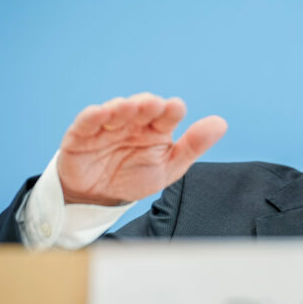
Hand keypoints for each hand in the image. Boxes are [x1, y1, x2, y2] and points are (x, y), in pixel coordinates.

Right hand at [58, 93, 226, 205]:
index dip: (171, 110)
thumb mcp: (169, 167)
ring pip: (115, 110)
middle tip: (153, 106)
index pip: (167, 114)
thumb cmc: (134, 177)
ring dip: (122, 107)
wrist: (98, 198)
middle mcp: (133, 123)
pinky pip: (86, 122)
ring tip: (128, 107)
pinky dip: (93, 116)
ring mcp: (107, 127)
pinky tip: (101, 113)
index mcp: (156, 129)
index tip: (176, 108)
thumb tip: (221, 123)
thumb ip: (193, 146)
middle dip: (147, 105)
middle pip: (141, 107)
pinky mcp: (81, 135)